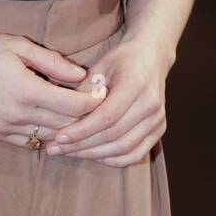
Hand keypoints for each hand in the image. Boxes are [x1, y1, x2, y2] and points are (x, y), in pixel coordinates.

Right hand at [0, 30, 103, 148]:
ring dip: (65, 128)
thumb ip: (52, 62)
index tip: (103, 94)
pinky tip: (50, 121)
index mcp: (26, 90)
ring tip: (77, 115)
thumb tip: (81, 75)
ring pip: (48, 136)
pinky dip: (44, 133)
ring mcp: (5, 128)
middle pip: (64, 125)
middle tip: (96, 105)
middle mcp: (17, 115)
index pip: (72, 106)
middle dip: (84, 116)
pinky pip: (29, 141)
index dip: (92, 102)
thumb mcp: (18, 45)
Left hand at [40, 34, 172, 165]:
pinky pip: (135, 154)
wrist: (152, 56)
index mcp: (136, 84)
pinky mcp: (160, 130)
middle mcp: (151, 104)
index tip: (59, 137)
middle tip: (55, 148)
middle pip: (114, 135)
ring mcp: (158, 119)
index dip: (82, 130)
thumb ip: (84, 91)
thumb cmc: (122, 59)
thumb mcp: (100, 65)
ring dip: (93, 155)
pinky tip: (92, 155)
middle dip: (82, 146)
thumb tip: (61, 117)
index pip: (107, 116)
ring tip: (69, 153)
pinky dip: (112, 159)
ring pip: (124, 149)